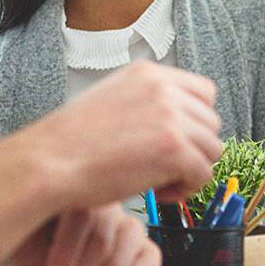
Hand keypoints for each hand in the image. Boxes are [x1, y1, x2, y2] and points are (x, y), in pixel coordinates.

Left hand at [12, 204, 159, 265]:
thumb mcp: (24, 242)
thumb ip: (29, 218)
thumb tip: (33, 204)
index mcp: (79, 191)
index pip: (85, 211)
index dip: (69, 248)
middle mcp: (110, 205)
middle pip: (103, 241)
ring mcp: (133, 229)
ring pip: (118, 265)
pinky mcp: (150, 256)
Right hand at [26, 62, 222, 206]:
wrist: (51, 161)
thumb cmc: (72, 142)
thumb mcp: (111, 99)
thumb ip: (146, 103)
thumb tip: (176, 122)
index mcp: (147, 73)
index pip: (203, 92)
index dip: (195, 122)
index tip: (176, 141)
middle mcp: (163, 88)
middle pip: (211, 121)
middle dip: (193, 148)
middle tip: (163, 167)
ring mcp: (171, 117)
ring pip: (212, 149)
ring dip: (190, 170)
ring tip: (158, 181)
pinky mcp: (175, 149)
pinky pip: (203, 175)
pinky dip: (184, 190)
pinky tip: (157, 192)